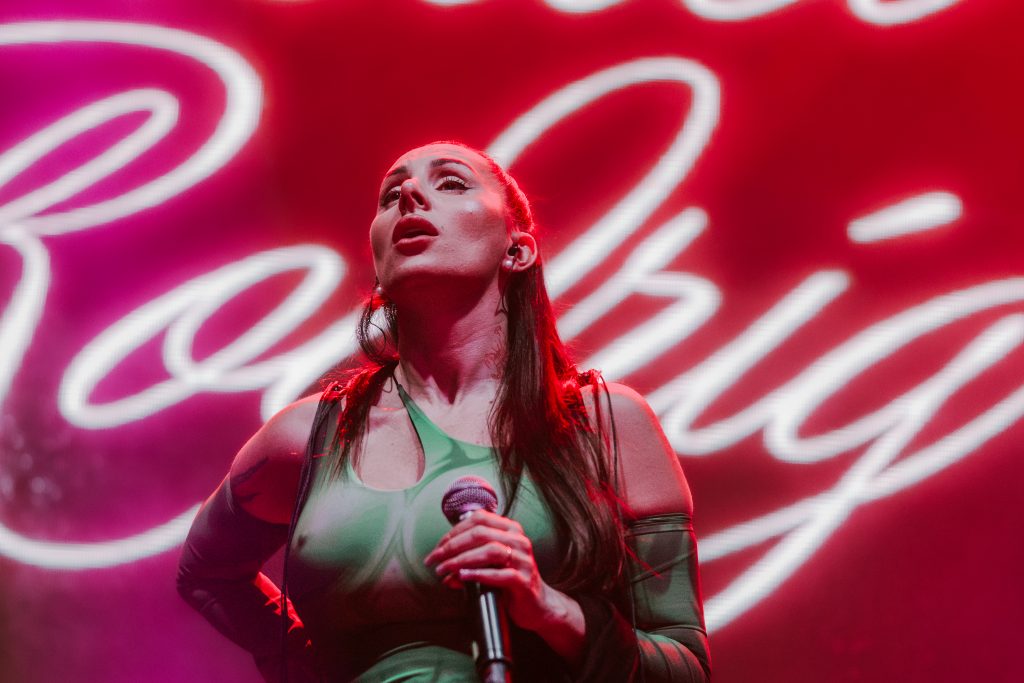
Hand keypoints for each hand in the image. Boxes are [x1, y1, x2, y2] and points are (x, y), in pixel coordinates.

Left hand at [423, 509, 557, 632]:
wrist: (537, 606)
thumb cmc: (510, 582)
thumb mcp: (489, 566)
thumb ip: (468, 560)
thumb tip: (443, 566)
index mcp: (510, 530)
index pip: (479, 519)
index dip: (454, 531)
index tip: (438, 546)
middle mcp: (519, 540)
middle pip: (480, 533)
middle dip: (452, 545)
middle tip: (434, 559)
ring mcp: (523, 560)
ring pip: (489, 551)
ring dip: (461, 560)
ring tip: (444, 570)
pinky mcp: (524, 581)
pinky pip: (500, 575)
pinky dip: (478, 574)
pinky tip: (462, 577)